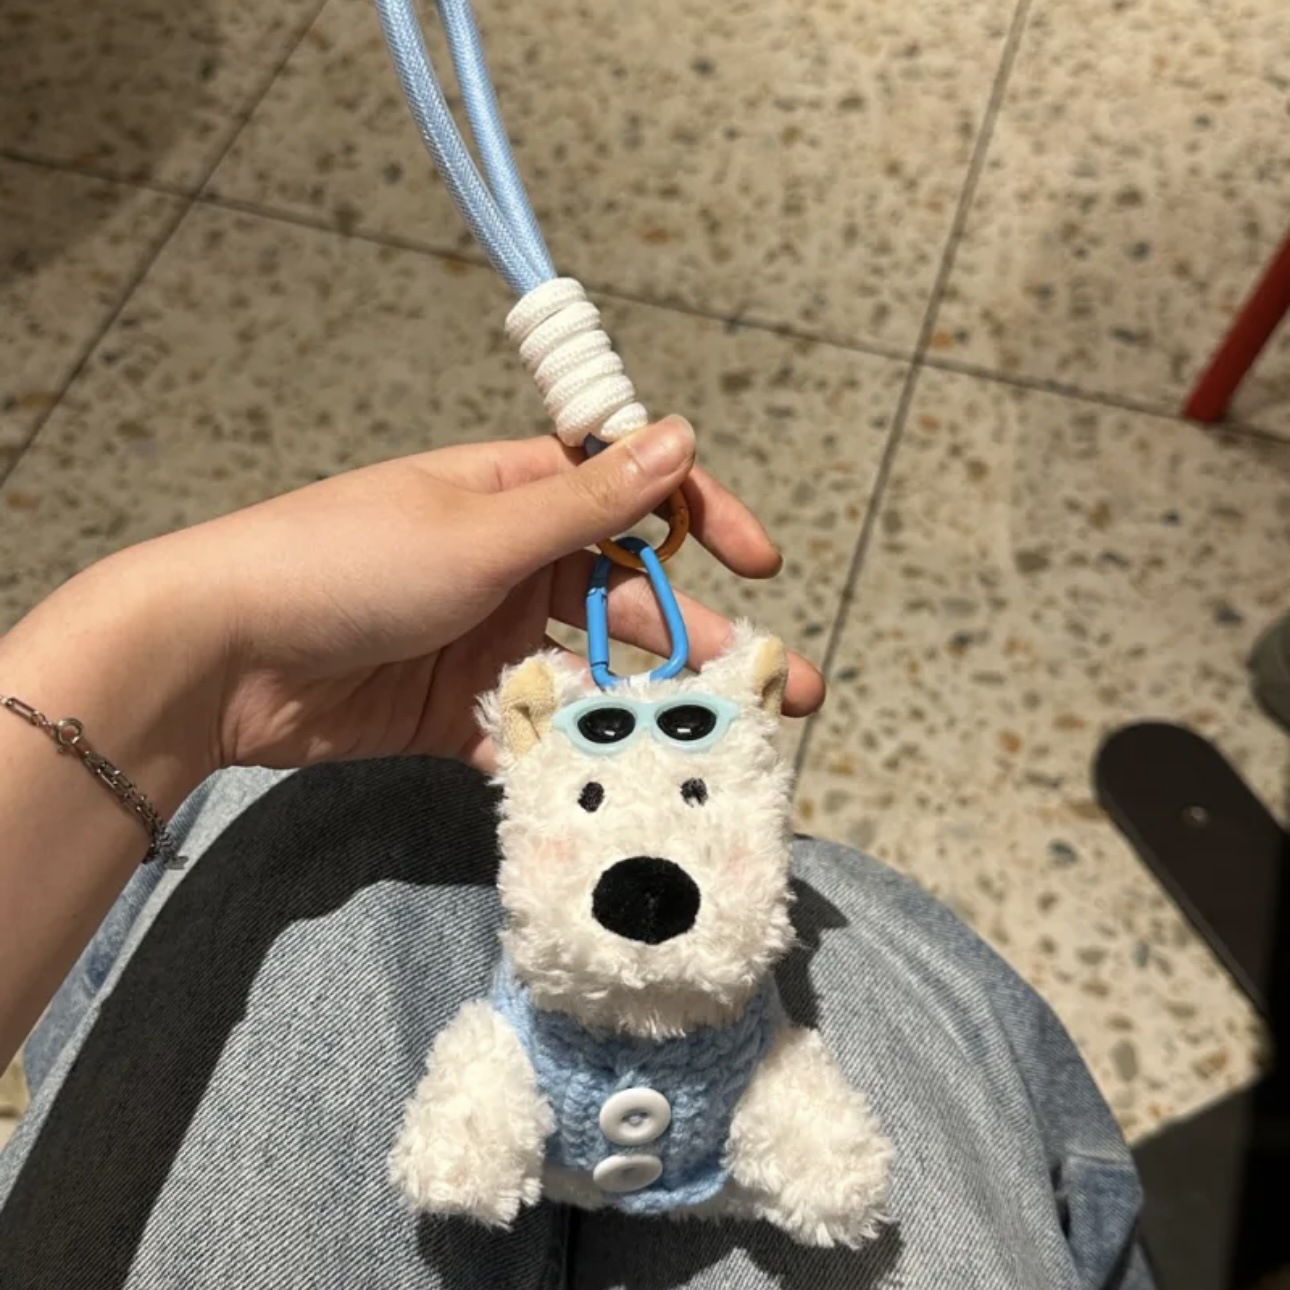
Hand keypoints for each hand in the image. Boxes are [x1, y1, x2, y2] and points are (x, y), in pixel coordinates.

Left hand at [126, 416, 823, 775]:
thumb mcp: (479, 530)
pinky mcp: (456, 710)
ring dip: (647, 707)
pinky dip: (567, 755)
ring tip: (714, 748)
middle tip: (780, 688)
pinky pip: (532, 731)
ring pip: (590, 673)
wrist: (221, 656)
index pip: (631, 496)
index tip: (764, 564)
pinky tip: (618, 786)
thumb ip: (586, 503)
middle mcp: (510, 564)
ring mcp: (486, 639)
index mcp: (515, 496)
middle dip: (704, 639)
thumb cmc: (347, 563)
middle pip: (628, 598)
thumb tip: (680, 436)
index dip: (703, 522)